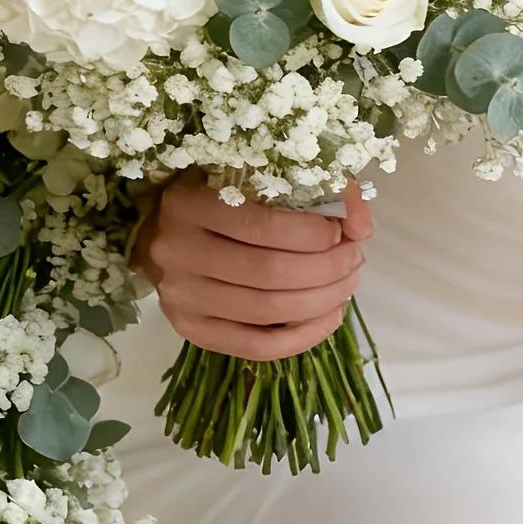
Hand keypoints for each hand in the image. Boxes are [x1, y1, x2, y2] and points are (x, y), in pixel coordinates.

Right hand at [131, 171, 373, 362]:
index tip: (342, 232)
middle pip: (269, 273)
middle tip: (354, 259)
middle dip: (328, 269)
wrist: (160, 232)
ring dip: (322, 301)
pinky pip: (256, 346)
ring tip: (347, 285)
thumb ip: (318, 187)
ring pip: (266, 311)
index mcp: (189, 203)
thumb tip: (362, 225)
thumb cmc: (220, 197)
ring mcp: (180, 297)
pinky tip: (330, 317)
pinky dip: (303, 337)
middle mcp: (177, 252)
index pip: (261, 225)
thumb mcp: (259, 176)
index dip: (312, 234)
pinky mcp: (190, 330)